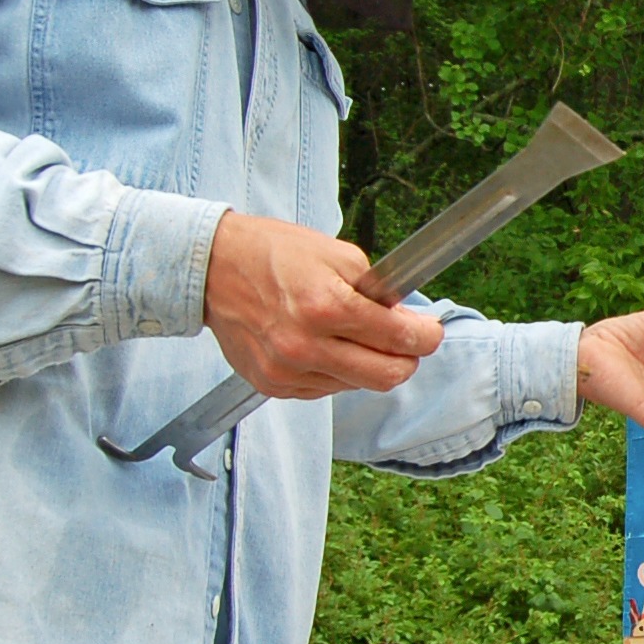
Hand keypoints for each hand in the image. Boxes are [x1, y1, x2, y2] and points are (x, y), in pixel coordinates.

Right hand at [204, 211, 441, 398]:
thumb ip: (377, 290)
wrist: (213, 269)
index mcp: (325, 306)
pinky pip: (325, 389)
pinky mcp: (273, 385)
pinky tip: (324, 346)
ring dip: (367, 364)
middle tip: (405, 342)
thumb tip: (407, 321)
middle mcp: (305, 345)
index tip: (430, 332)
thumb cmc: (274, 253)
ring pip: (357, 386)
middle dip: (405, 359)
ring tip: (352, 335)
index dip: (427, 337)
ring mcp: (287, 370)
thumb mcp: (336, 254)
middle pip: (386, 377)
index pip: (399, 339)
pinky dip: (336, 372)